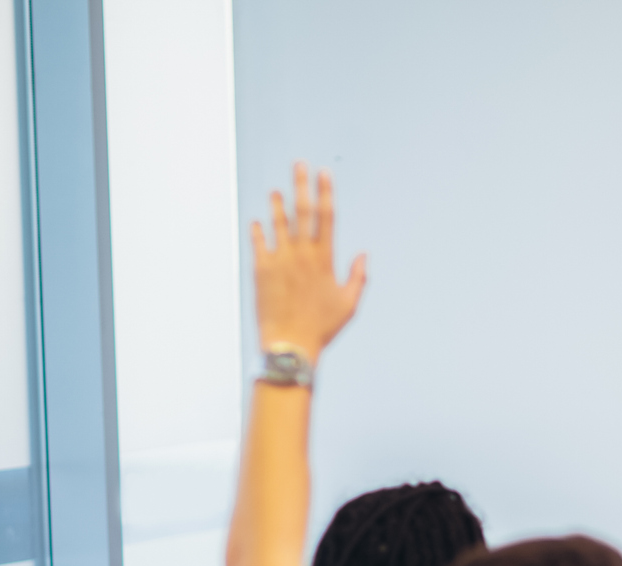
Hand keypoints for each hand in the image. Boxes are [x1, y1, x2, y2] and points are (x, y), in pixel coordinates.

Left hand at [250, 163, 367, 362]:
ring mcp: (279, 260)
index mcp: (324, 260)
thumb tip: (363, 255)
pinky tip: (257, 221)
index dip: (326, 192)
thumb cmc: (322, 328)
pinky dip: (258, 230)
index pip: (327, 217)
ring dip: (277, 204)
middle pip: (302, 212)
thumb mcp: (349, 304)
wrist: (290, 344)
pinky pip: (258, 243)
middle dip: (302, 185)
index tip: (324, 174)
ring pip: (278, 223)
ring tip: (275, 190)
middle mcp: (302, 255)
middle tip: (299, 165)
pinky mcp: (260, 270)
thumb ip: (358, 277)